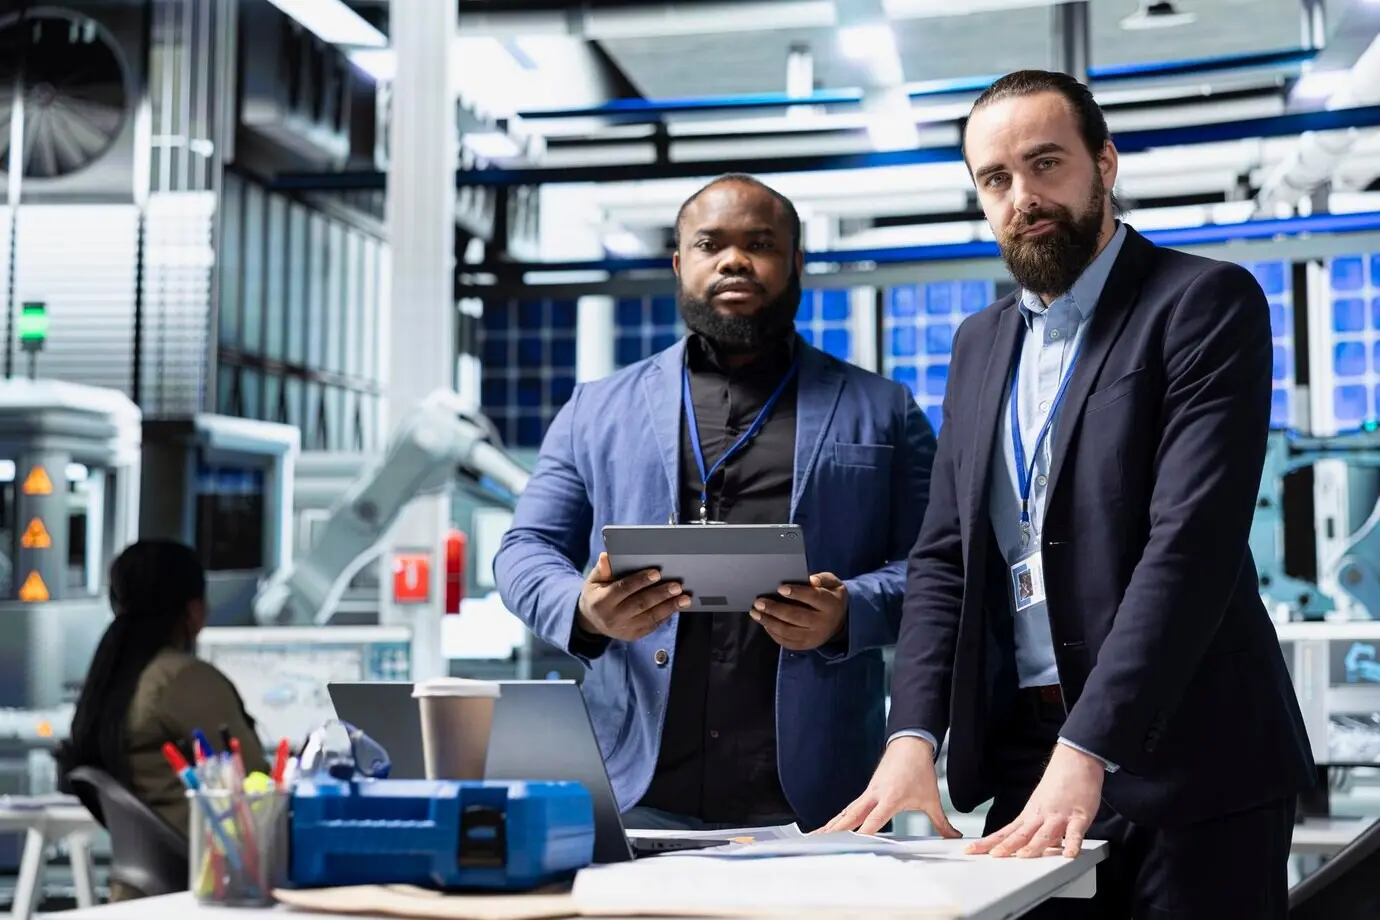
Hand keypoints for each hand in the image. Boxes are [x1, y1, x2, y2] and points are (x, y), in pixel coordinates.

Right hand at [577, 552, 689, 642]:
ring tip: (685, 598)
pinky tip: (676, 606)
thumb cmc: (596, 595)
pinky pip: (652, 625)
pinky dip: (666, 616)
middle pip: (640, 604)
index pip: (623, 589)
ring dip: (670, 607)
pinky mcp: (634, 636)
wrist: (592, 621)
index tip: (656, 573)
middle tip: (677, 586)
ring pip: (650, 617)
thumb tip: (606, 556)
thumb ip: (602, 569)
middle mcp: (613, 617)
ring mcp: (624, 629)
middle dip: (660, 594)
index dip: (640, 580)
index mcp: (601, 602)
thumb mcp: (594, 581)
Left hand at [751, 572, 847, 651]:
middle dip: (775, 609)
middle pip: (796, 616)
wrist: (840, 621)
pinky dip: (773, 633)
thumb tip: (810, 580)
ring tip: (755, 613)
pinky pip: (787, 642)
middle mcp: (823, 623)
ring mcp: (814, 637)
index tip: (779, 588)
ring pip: (788, 631)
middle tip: (758, 602)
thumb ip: (823, 579)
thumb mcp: (833, 584)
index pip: (813, 598)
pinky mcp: (806, 646)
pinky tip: (764, 623)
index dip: (797, 593)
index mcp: (830, 605)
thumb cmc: (830, 596)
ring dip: (769, 622)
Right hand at [816, 736, 961, 837]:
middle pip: (852, 816)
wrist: (910, 745)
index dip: (863, 834)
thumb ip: (941, 822)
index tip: (854, 846)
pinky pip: (850, 808)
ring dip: (832, 824)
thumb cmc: (919, 770)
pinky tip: (830, 827)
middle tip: (822, 841)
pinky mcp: (866, 792)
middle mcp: (875, 795)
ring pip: (847, 812)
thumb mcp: (931, 799)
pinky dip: (839, 818)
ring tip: (816, 836)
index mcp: (890, 798)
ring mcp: (868, 793)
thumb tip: (954, 836)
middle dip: (837, 830)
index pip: (873, 820)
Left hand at [966, 743, 1103, 858]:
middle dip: (1006, 846)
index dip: (989, 842)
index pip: (1005, 832)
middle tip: (993, 856)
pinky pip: (1075, 832)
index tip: (972, 850)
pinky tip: (1069, 853)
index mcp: (1029, 815)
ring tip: (1024, 857)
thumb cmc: (1059, 783)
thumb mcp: (1041, 807)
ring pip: (1044, 834)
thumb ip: (1037, 830)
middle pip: (1020, 834)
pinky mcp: (1079, 816)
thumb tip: (1037, 848)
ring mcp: (1058, 816)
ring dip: (1034, 846)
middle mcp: (1040, 816)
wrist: (1075, 760)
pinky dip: (1072, 843)